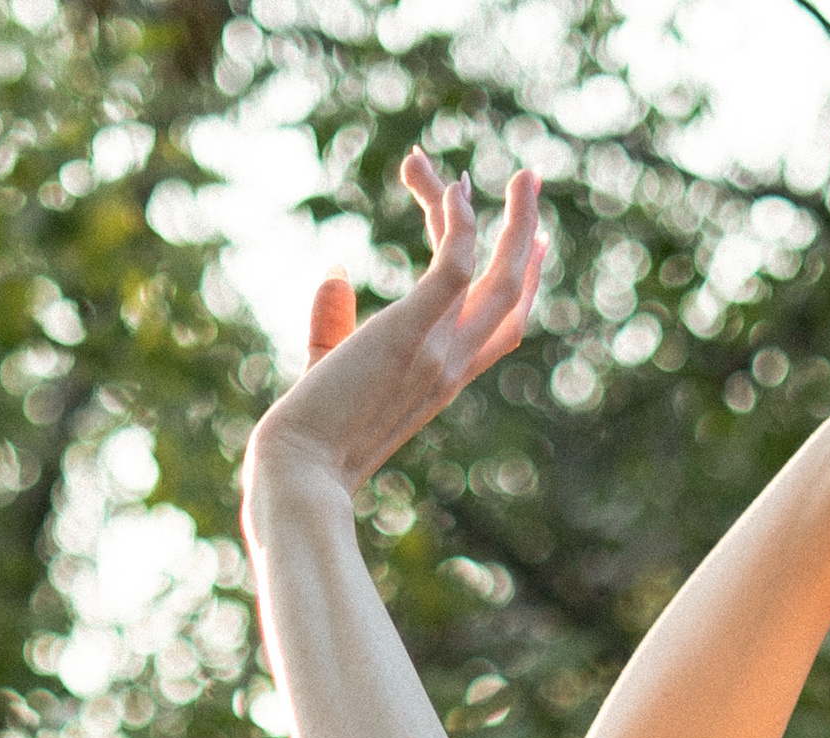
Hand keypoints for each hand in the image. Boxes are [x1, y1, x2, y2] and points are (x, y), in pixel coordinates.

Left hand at [245, 150, 547, 500]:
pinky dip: (460, 224)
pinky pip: (456, 267)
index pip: (499, 327)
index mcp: (441, 380)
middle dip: (525, 236)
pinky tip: (452, 186)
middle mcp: (451, 367)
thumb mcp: (326, 369)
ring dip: (514, 220)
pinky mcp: (410, 333)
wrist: (300, 471)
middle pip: (512, 297)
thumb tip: (335, 271)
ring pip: (500, 279)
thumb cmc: (308, 434)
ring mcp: (437, 352)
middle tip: (529, 181)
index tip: (525, 236)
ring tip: (524, 174)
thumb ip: (333, 323)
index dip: (518, 279)